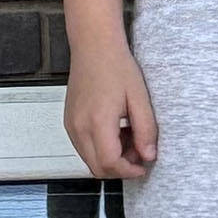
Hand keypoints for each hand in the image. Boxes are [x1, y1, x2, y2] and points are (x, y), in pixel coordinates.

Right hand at [63, 39, 157, 177]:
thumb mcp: (140, 97)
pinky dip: (100, 149)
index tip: (143, 167)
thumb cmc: (115, 65)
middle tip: (138, 153)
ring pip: (90, 160)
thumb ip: (146, 130)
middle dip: (120, 168)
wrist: (94, 46)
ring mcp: (71, 125)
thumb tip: (148, 155)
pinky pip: (83, 148)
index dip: (129, 171)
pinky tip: (116, 131)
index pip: (109, 163)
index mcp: (97, 121)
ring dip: (110, 159)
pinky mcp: (69, 122)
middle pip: (97, 168)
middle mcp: (79, 127)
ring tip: (128, 137)